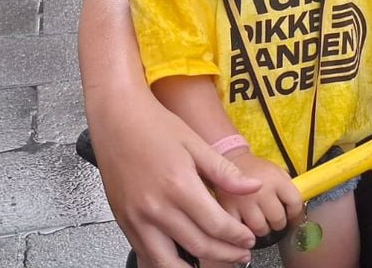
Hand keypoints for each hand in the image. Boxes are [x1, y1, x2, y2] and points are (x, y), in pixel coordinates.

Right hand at [91, 109, 259, 266]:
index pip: (217, 226)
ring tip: (216, 264)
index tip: (248, 239)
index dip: (237, 237)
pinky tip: (182, 261)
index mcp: (180, 186)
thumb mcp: (196, 143)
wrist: (117, 118)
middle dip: (226, 255)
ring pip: (169, 262)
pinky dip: (166, 264)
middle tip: (241, 255)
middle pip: (199, 246)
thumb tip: (254, 188)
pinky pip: (146, 255)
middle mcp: (157, 208)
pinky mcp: (125, 222)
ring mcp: (137, 219)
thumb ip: (225, 172)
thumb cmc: (155, 126)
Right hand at [219, 151, 302, 238]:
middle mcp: (261, 191)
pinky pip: (242, 230)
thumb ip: (289, 189)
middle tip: (274, 219)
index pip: (295, 203)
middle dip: (278, 223)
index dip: (296, 213)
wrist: (231, 160)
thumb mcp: (277, 172)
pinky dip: (245, 231)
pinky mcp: (229, 209)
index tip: (292, 215)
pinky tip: (247, 223)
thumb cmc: (256, 169)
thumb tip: (298, 212)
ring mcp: (244, 201)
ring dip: (263, 229)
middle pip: (278, 220)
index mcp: (276, 179)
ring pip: (260, 229)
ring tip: (260, 220)